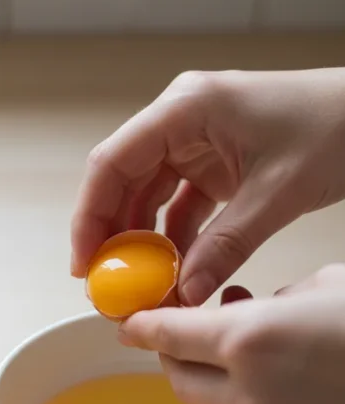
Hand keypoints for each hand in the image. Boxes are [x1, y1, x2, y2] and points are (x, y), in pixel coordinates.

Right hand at [71, 68, 344, 304]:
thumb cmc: (335, 128)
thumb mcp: (277, 193)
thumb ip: (226, 245)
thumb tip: (185, 295)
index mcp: (186, 108)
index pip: (113, 162)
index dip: (91, 215)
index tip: (85, 263)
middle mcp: (181, 119)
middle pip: (123, 179)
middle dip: (111, 233)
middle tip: (107, 284)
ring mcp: (196, 139)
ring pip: (148, 193)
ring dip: (143, 239)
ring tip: (138, 284)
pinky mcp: (214, 160)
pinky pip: (179, 202)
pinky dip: (175, 236)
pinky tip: (173, 270)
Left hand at [119, 265, 344, 403]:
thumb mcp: (329, 286)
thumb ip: (278, 299)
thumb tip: (264, 308)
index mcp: (248, 341)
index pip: (170, 335)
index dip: (141, 326)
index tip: (127, 322)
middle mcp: (250, 393)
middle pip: (181, 379)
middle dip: (171, 353)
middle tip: (180, 327)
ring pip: (219, 403)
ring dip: (215, 375)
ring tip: (240, 340)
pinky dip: (255, 393)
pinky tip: (282, 370)